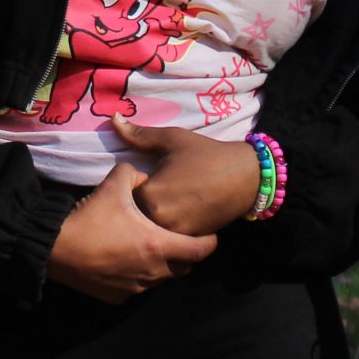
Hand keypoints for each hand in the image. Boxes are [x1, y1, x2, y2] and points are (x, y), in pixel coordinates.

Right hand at [44, 163, 217, 302]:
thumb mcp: (115, 183)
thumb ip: (136, 174)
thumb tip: (145, 177)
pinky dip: (140, 275)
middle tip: (179, 236)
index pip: (201, 250)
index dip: (210, 241)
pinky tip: (127, 259)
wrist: (55, 248)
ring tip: (152, 247)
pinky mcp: (118, 298)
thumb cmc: (90, 217)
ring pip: (161, 280)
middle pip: (185, 268)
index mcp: (159, 246)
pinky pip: (139, 287)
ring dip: (163, 265)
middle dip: (186, 253)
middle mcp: (152, 272)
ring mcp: (135, 288)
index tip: (210, 233)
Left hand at [113, 120, 263, 236]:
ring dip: (155, 219)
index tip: (148, 179)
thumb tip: (113, 118)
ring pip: (152, 229)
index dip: (133, 188)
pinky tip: (183, 212)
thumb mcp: (172, 139)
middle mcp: (159, 218)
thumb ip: (139, 134)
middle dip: (141, 206)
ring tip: (173, 201)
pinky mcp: (190, 241)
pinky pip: (171, 237)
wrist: (246, 176)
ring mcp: (175, 233)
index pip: (124, 196)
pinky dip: (171, 227)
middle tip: (163, 191)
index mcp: (150, 193)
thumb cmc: (206, 154)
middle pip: (136, 216)